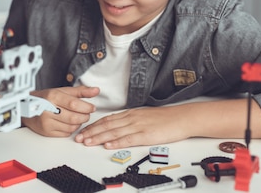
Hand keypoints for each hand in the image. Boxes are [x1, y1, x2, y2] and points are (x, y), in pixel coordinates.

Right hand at [23, 85, 98, 136]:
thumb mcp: (62, 91)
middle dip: (84, 116)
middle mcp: (48, 109)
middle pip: (74, 118)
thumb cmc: (46, 98)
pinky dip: (71, 129)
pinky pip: (66, 134)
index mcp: (52, 96)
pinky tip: (68, 123)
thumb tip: (96, 90)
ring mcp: (46, 122)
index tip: (91, 107)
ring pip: (71, 127)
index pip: (74, 104)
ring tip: (77, 117)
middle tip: (86, 113)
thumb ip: (80, 91)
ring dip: (79, 123)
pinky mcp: (46, 132)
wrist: (27, 107)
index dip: (86, 107)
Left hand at [74, 105, 192, 148]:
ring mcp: (137, 126)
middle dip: (91, 132)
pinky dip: (116, 142)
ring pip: (113, 132)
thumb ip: (130, 120)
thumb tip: (118, 126)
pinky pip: (128, 139)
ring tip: (87, 142)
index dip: (93, 126)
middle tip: (79, 138)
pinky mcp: (146, 135)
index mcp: (130, 114)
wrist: (181, 118)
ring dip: (98, 137)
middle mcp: (131, 118)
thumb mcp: (143, 116)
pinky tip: (108, 145)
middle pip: (106, 125)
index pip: (106, 120)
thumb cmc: (164, 118)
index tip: (83, 131)